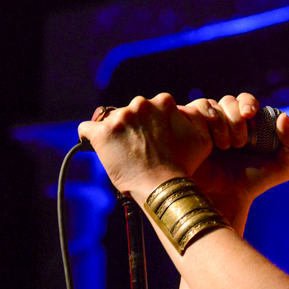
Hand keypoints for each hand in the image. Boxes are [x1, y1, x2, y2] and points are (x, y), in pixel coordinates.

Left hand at [78, 93, 213, 195]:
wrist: (165, 186)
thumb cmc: (185, 165)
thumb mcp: (202, 137)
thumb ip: (193, 118)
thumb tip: (182, 112)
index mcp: (163, 102)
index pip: (152, 107)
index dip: (153, 124)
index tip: (155, 139)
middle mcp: (140, 104)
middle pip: (131, 112)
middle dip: (134, 127)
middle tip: (141, 149)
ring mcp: (119, 118)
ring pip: (111, 121)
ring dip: (117, 134)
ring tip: (126, 154)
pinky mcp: (101, 134)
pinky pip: (86, 130)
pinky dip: (92, 139)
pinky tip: (101, 149)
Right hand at [182, 94, 288, 218]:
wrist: (224, 199)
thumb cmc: (253, 183)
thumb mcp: (283, 167)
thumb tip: (284, 116)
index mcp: (245, 123)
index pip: (245, 101)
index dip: (248, 102)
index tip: (250, 114)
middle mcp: (223, 121)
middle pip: (227, 100)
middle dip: (235, 115)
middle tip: (240, 141)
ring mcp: (202, 125)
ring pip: (207, 105)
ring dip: (219, 121)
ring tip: (224, 147)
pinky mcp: (183, 131)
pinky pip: (188, 111)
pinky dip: (198, 120)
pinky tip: (207, 142)